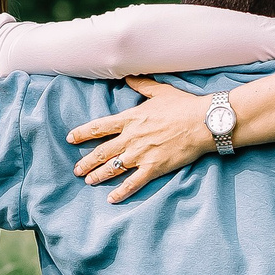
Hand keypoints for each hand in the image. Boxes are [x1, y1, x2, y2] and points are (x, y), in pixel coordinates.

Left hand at [67, 77, 212, 201]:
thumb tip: (128, 76)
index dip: (82, 134)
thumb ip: (142, 85)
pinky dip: (121, 192)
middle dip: (86, 162)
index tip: (71, 139)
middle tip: (77, 170)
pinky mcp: (154, 167)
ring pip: (113, 168)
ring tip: (89, 181)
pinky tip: (111, 198)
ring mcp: (141, 154)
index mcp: (130, 119)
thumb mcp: (160, 91)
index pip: (99, 127)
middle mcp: (131, 138)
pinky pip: (133, 183)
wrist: (202, 123)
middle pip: (102, 152)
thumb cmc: (183, 106)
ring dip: (98, 176)